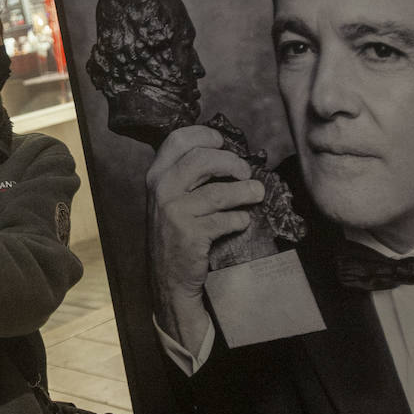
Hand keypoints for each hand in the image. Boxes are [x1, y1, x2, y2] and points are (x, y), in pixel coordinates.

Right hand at [146, 125, 263, 350]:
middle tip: (246, 172)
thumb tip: (227, 153)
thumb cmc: (176, 233)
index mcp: (156, 174)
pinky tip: (242, 221)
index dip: (205, 135)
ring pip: (218, 191)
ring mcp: (173, 211)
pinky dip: (239, 219)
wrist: (168, 278)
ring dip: (245, 191)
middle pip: (202, 158)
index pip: (178, 139)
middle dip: (231, 162)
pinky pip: (225, 219)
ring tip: (257, 192)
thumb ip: (188, 174)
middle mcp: (160, 189)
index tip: (223, 143)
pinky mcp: (189, 233)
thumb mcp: (171, 198)